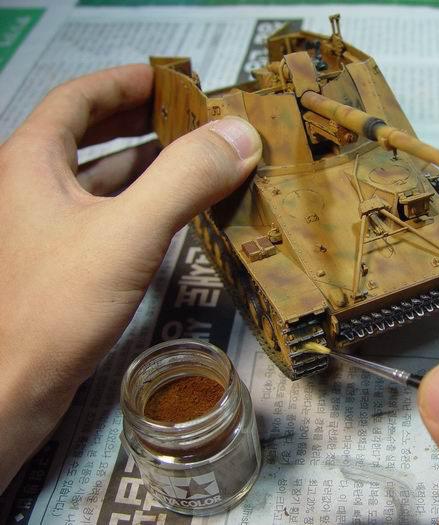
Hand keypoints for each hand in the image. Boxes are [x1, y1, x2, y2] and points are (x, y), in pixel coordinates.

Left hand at [0, 64, 261, 490]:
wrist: (12, 388)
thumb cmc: (57, 303)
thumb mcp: (128, 232)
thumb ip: (185, 179)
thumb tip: (242, 134)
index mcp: (33, 162)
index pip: (78, 98)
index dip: (124, 82)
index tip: (170, 77)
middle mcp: (33, 187)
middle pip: (88, 135)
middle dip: (140, 120)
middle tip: (192, 117)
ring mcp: (45, 228)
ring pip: (99, 179)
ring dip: (146, 164)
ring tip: (196, 159)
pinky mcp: (60, 265)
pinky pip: (106, 216)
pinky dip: (141, 205)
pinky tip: (174, 214)